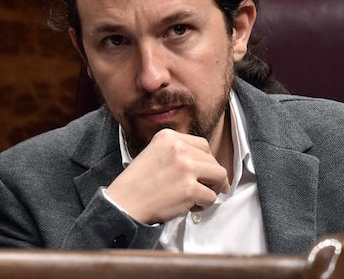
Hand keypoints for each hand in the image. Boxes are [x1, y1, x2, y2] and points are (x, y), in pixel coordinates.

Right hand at [105, 128, 230, 223]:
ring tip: (196, 198)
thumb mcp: (154, 153)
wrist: (124, 202)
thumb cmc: (138, 184)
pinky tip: (189, 207)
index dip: (207, 161)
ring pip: (219, 176)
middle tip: (201, 190)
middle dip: (211, 177)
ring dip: (211, 189)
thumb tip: (207, 165)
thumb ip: (178, 153)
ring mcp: (185, 167)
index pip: (203, 145)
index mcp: (168, 136)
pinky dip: (204, 205)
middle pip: (213, 160)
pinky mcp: (189, 188)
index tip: (203, 174)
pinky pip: (211, 197)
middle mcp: (178, 148)